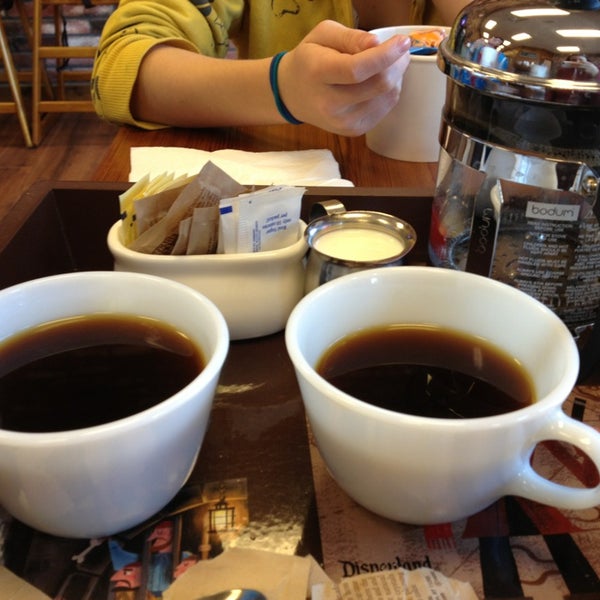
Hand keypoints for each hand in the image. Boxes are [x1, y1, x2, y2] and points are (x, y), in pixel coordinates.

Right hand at [279, 20, 410, 135]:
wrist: (293, 94)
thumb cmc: (309, 60)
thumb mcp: (322, 35)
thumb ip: (350, 37)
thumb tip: (376, 43)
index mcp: (318, 74)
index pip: (357, 69)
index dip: (385, 55)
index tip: (403, 42)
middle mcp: (330, 104)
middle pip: (378, 85)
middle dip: (397, 64)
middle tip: (400, 51)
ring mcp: (343, 122)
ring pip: (387, 98)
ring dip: (396, 78)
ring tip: (388, 65)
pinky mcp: (354, 130)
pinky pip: (385, 110)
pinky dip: (389, 92)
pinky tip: (379, 82)